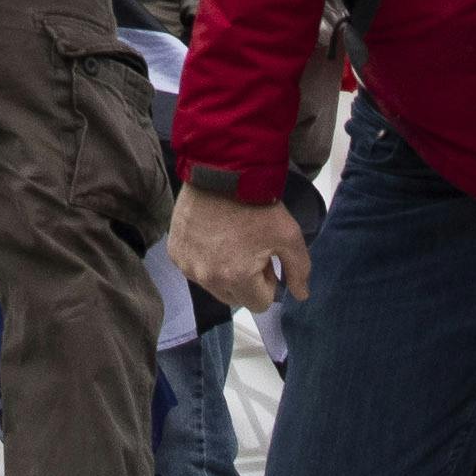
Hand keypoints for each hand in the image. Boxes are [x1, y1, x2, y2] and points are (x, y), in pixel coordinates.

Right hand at [166, 181, 307, 313]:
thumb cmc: (257, 205)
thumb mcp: (289, 235)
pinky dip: (204, 259)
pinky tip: (210, 235)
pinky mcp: (174, 252)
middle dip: (245, 281)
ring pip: (213, 285)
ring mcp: (186, 266)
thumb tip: (301, 296)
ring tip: (229, 240)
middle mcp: (207, 279)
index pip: (260, 304)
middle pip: (235, 298)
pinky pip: (194, 268)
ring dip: (223, 272)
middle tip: (248, 248)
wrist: (220, 170)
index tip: (265, 256)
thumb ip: (299, 269)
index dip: (268, 281)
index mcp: (236, 279)